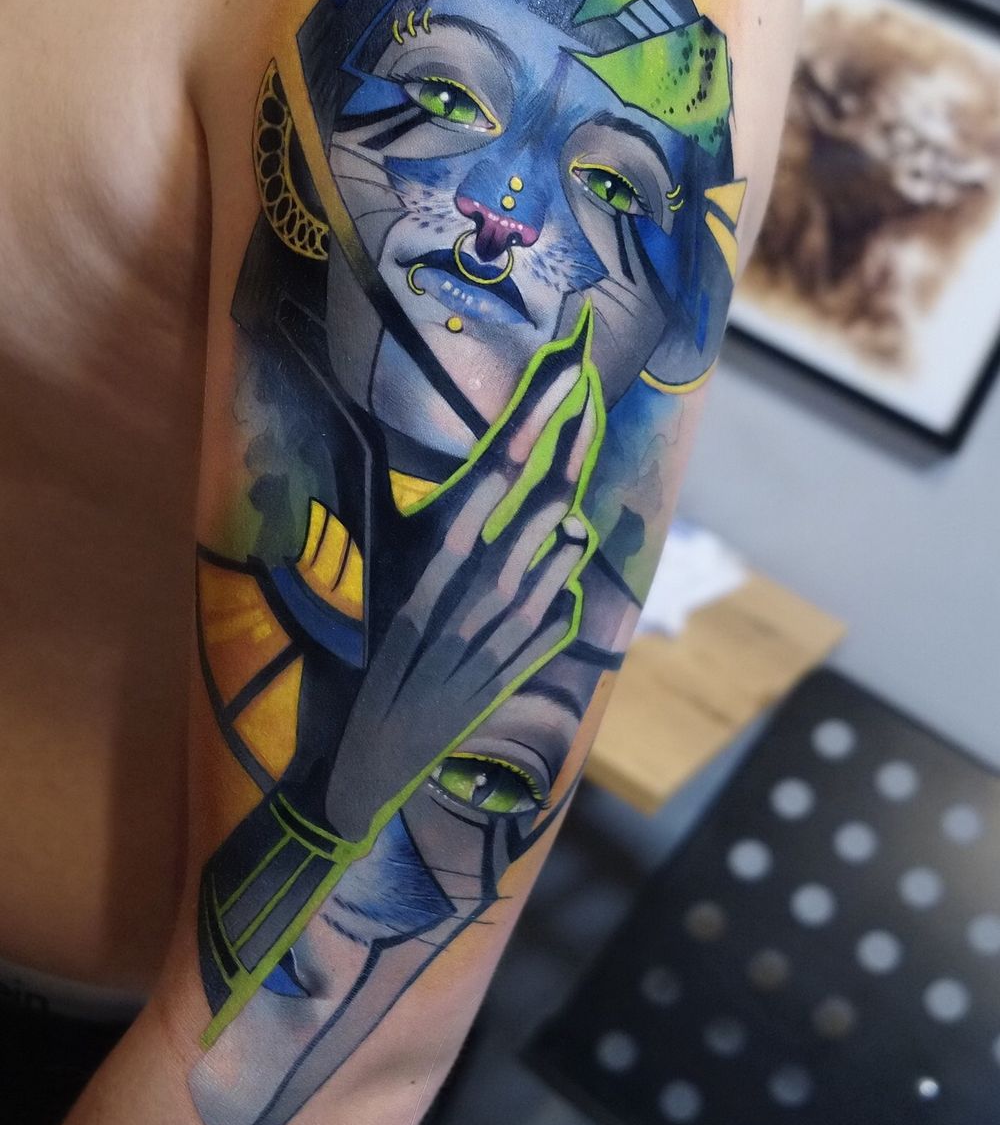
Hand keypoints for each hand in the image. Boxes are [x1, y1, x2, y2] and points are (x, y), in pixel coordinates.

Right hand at [325, 308, 602, 842]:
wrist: (365, 760)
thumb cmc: (352, 660)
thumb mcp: (364, 571)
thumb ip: (379, 505)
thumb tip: (378, 437)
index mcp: (435, 553)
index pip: (501, 464)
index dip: (540, 409)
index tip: (570, 364)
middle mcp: (482, 585)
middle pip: (547, 493)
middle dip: (573, 435)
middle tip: (590, 389)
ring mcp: (510, 628)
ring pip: (567, 545)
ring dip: (569, 508)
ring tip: (562, 478)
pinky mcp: (525, 664)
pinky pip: (568, 604)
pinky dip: (564, 578)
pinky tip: (551, 563)